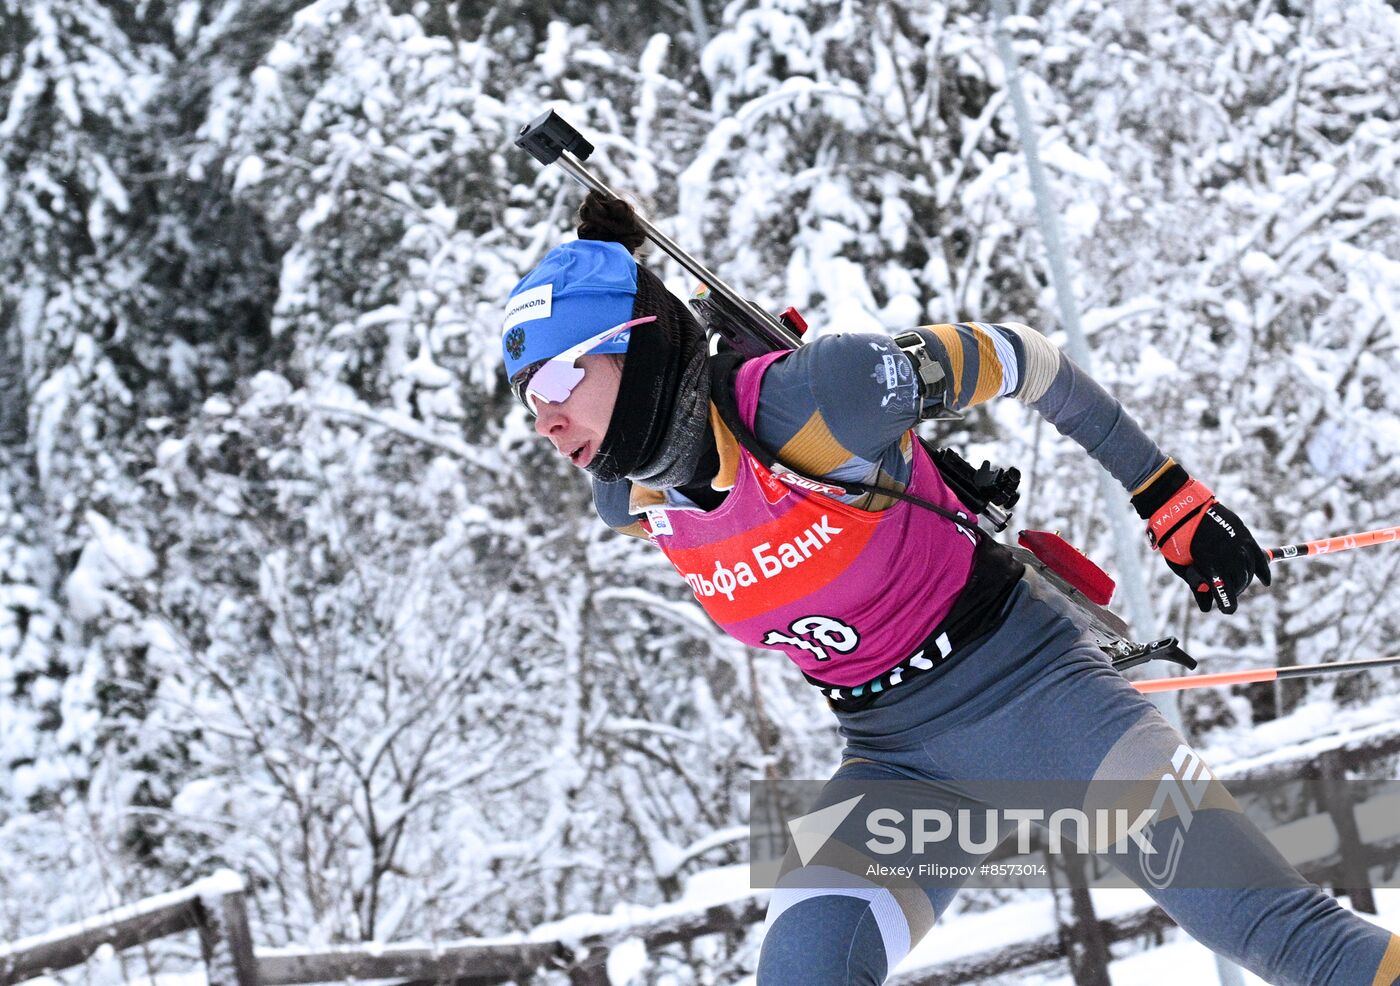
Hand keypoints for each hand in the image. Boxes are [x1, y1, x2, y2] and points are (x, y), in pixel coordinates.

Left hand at [1131, 463, 1271, 613]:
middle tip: (1226, 595)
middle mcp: (1227, 550)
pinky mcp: (1243, 532)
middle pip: (1239, 580)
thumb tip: (1207, 607)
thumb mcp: (1178, 562)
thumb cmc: (1174, 536)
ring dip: (1245, 581)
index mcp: (1209, 559)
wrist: (1179, 504)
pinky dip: (1263, 570)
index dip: (1227, 602)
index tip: (1227, 610)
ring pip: (1249, 570)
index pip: (1223, 588)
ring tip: (1237, 586)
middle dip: (1233, 591)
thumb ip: (1194, 583)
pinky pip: (1258, 555)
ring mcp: (1237, 540)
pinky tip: (1265, 582)